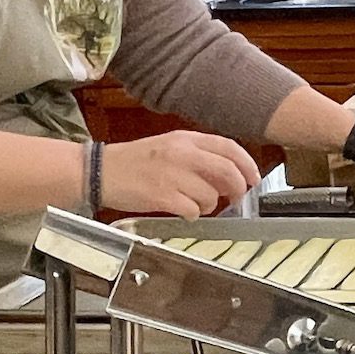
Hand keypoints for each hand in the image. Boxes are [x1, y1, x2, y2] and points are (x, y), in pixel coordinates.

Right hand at [101, 131, 259, 217]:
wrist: (101, 171)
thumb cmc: (136, 162)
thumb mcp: (170, 146)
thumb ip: (199, 155)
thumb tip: (230, 174)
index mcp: (185, 139)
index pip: (229, 147)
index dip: (247, 164)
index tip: (253, 178)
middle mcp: (182, 154)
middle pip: (227, 171)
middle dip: (237, 188)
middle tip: (236, 197)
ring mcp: (172, 175)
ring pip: (211, 195)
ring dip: (210, 204)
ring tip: (195, 202)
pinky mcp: (162, 196)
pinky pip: (193, 210)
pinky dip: (192, 213)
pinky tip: (182, 209)